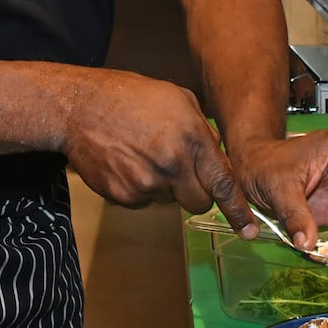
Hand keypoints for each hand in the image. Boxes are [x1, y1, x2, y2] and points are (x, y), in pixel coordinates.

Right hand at [60, 70, 256, 235]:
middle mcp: (172, 165)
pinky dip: (141, 188)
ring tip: (145, 155)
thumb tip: (216, 157)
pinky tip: (128, 162)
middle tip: (180, 170)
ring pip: (170, 201)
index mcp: (191, 139)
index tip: (248, 230)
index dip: (238, 210)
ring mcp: (146, 184)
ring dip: (166, 187)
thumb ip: (203, 131)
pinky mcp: (124, 195)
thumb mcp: (178, 98)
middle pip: (199, 203)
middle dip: (196, 193)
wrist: (80, 107)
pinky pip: (144, 201)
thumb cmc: (130, 96)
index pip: (223, 183)